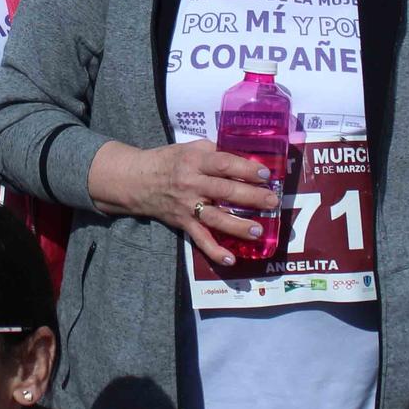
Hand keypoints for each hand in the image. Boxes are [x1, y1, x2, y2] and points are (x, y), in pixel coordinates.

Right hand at [88, 139, 277, 265]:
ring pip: (215, 218)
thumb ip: (214, 152)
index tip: (264, 174)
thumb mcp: (189, 148)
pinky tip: (230, 259)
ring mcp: (187, 206)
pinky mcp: (183, 223)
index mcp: (194, 161)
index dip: (244, 169)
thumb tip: (244, 158)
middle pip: (224, 191)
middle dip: (250, 197)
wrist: (137, 181)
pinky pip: (200, 239)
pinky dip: (214, 251)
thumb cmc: (168, 161)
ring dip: (237, 226)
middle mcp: (191, 184)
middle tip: (272, 201)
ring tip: (258, 231)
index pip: (223, 164)